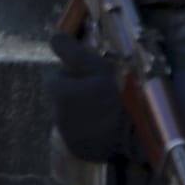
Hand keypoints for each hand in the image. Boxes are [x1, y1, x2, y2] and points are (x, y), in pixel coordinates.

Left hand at [47, 33, 131, 161]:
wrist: (130, 142)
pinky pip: (78, 132)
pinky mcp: (77, 148)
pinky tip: (106, 126)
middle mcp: (57, 115)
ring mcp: (66, 135)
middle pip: (63, 96)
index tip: (92, 78)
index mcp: (59, 94)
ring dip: (83, 109)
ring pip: (70, 113)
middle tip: (101, 92)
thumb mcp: (97, 68)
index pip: (56, 77)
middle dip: (76, 92)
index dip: (73, 74)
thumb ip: (73, 52)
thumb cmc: (114, 99)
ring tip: (106, 110)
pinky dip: (88, 128)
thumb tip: (54, 36)